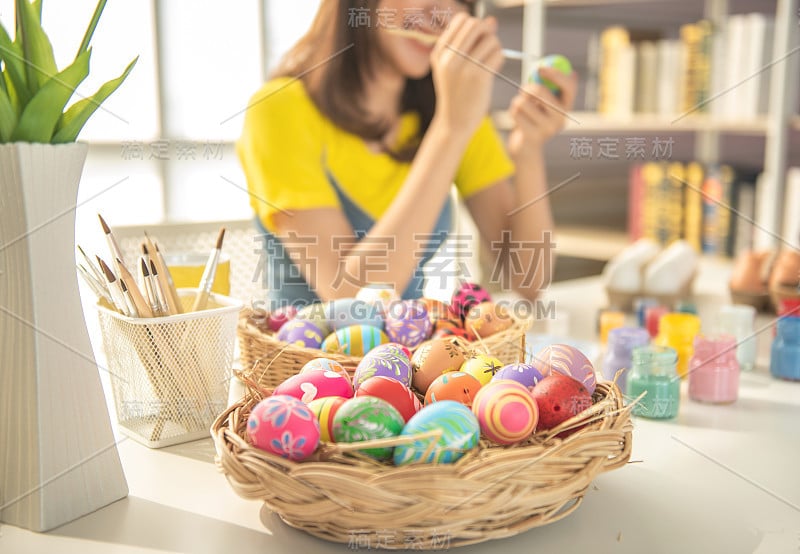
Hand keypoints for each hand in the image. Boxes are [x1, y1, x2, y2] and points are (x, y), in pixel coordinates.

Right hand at [430, 13, 503, 136]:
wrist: (454, 122)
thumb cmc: (457, 93)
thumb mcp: (455, 67)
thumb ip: (470, 43)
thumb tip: (492, 22)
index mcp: (439, 52)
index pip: (461, 20)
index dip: (474, 24)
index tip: (477, 38)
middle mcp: (449, 58)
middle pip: (476, 25)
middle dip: (487, 32)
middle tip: (487, 47)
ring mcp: (463, 68)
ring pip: (490, 39)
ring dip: (496, 47)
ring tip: (490, 61)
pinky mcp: (478, 78)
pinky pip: (498, 55)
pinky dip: (499, 59)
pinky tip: (493, 69)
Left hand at [507, 67, 577, 158]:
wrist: (526, 148)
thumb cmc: (533, 118)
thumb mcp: (543, 102)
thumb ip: (549, 86)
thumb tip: (559, 70)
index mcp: (566, 106)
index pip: (568, 87)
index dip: (556, 74)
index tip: (540, 67)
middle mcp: (561, 118)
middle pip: (541, 92)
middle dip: (528, 87)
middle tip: (523, 89)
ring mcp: (548, 129)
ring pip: (524, 102)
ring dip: (517, 101)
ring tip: (519, 108)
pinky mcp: (533, 136)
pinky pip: (516, 114)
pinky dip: (512, 112)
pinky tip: (516, 119)